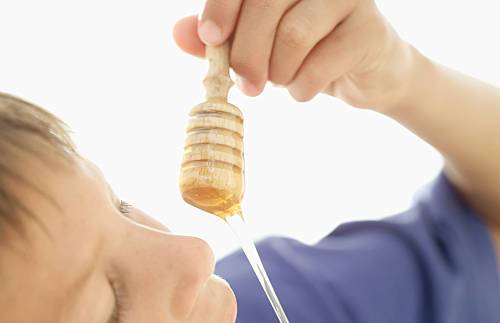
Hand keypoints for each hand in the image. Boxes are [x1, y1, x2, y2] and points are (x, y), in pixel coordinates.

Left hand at [173, 0, 413, 112]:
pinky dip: (301, 89)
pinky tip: (304, 88)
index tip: (211, 38)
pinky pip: (318, 66)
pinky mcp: (368, 30)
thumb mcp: (257, 45)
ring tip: (282, 81)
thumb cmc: (304, 51)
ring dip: (278, 73)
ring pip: (293, 36)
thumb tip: (178, 33)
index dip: (223, 5)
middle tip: (246, 85)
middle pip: (266, 4)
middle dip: (247, 53)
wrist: (364, 72)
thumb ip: (220, 38)